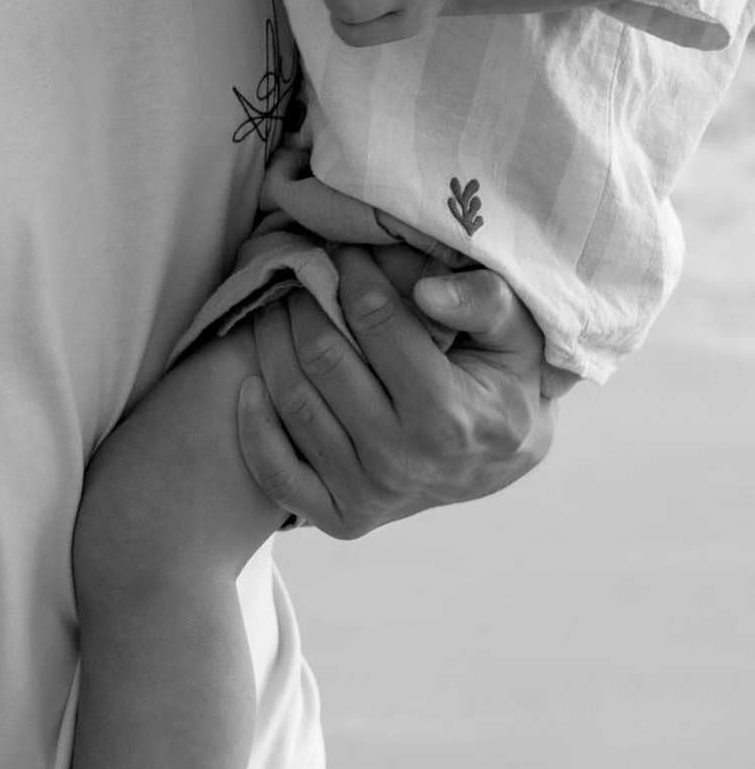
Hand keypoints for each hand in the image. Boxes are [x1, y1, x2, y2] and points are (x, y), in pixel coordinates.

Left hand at [234, 240, 550, 538]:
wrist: (503, 461)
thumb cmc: (506, 384)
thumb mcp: (519, 336)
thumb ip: (484, 302)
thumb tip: (426, 289)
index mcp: (449, 415)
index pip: (376, 323)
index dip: (353, 273)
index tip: (345, 251)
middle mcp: (402, 461)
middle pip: (323, 358)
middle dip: (305, 301)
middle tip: (302, 271)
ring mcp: (368, 494)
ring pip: (293, 401)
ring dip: (271, 342)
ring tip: (277, 306)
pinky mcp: (342, 517)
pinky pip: (276, 471)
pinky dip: (253, 425)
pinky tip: (249, 382)